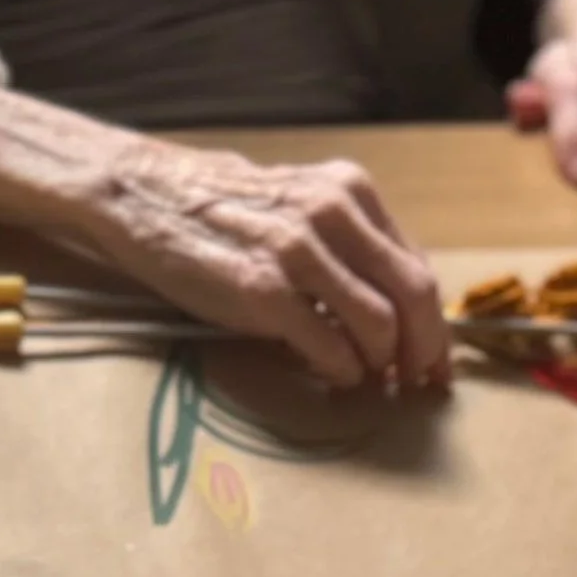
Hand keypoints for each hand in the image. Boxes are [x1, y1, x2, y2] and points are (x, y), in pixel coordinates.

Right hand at [87, 140, 450, 389]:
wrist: (141, 195)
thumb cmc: (222, 210)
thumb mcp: (299, 205)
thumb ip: (350, 246)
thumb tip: (399, 311)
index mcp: (348, 191)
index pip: (416, 267)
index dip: (434, 325)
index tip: (435, 363)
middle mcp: (331, 213)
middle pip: (413, 296)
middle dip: (424, 352)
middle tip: (417, 385)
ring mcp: (297, 251)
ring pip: (380, 326)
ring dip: (381, 365)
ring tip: (366, 378)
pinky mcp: (263, 289)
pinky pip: (331, 348)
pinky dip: (341, 372)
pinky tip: (330, 375)